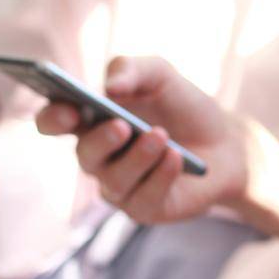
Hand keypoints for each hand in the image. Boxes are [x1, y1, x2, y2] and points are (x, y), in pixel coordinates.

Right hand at [35, 56, 247, 224]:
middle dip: (100, 141)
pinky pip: (144, 198)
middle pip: (84, 154)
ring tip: (161, 136)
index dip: (53, 118)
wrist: (226, 141)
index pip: (54, 123)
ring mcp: (120, 186)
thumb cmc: (183, 107)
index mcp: (91, 121)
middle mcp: (99, 157)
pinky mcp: (145, 209)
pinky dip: (161, 176)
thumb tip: (110, 87)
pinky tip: (176, 158)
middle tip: (121, 125)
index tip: (67, 109)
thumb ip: (132, 69)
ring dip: (138, 157)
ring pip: (114, 180)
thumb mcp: (160, 75)